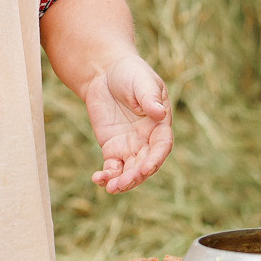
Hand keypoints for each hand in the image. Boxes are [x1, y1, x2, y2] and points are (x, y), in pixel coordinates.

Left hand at [80, 55, 172, 193]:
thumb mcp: (142, 82)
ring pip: (130, 170)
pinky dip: (107, 176)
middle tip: (122, 184)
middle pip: (145, 164)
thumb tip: (159, 113)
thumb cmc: (130, 73)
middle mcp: (147, 140)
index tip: (146, 168)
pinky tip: (98, 179)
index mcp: (160, 125)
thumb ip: (149, 98)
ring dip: (122, 182)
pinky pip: (112, 167)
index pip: (161, 146)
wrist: (105, 72)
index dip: (155, 159)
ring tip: (111, 188)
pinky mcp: (112, 148)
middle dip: (135, 176)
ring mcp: (130, 146)